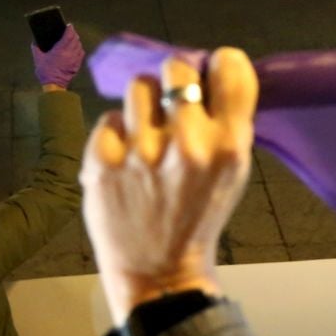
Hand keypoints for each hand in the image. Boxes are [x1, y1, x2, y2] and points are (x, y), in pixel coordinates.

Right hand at [31, 23, 84, 89]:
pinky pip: (81, 53)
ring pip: (79, 46)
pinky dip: (79, 48)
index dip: (70, 29)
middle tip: (70, 31)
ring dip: (76, 41)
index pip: (68, 36)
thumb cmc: (45, 71)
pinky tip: (75, 48)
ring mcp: (75, 59)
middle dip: (73, 34)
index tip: (69, 25)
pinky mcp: (77, 64)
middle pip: (75, 39)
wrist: (54, 84)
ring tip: (72, 38)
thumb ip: (36, 48)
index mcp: (60, 50)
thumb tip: (35, 42)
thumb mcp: (38, 58)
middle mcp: (70, 53)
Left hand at [81, 50, 256, 323]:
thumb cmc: (199, 216)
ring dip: (144, 104)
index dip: (219, 65)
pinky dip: (117, 134)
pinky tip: (126, 159)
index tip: (211, 76)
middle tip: (173, 103)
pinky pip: (109, 118)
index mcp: (229, 145)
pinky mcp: (101, 162)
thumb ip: (226, 123)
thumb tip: (204, 71)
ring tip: (146, 131)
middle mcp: (187, 143)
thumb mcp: (233, 171)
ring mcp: (140, 152)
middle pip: (177, 66)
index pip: (229, 66)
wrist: (159, 271)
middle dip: (175, 80)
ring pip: (138, 86)